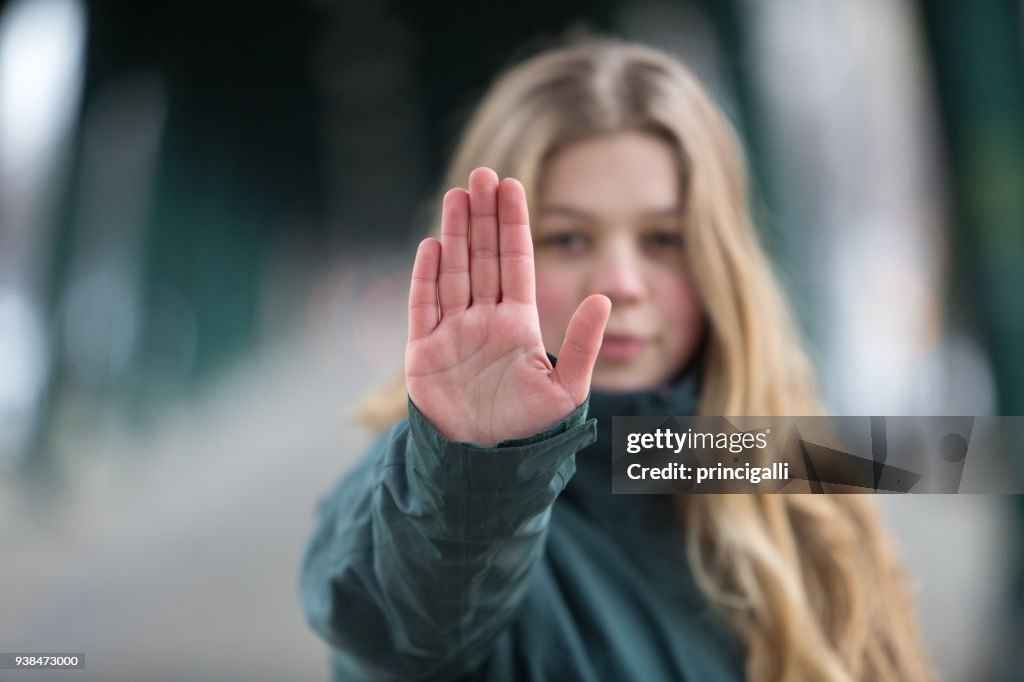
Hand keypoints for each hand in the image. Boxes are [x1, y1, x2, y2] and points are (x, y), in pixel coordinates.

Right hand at [405, 167, 610, 446]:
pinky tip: (431, 245)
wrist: (484, 467)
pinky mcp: (424, 352)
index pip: (515, 262)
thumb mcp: (566, 389)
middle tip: (481, 173)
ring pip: (453, 272)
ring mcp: (452, 333)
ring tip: (457, 194)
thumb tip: (605, 299)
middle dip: (482, 215)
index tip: (511, 185)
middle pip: (482, 257)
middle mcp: (484, 322)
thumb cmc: (529, 432)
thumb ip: (582, 345)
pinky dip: (426, 276)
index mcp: (518, 325)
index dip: (512, 224)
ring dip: (454, 233)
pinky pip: (423, 306)